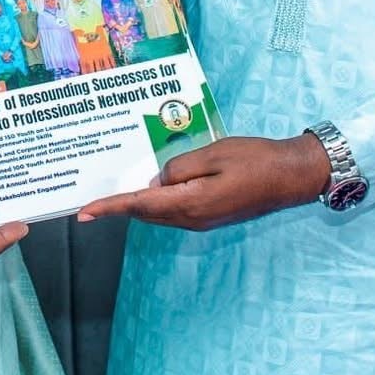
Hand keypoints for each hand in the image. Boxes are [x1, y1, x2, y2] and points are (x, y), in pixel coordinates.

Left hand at [74, 134, 330, 232]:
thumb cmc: (254, 160)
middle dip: (118, 206)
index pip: (139, 205)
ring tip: (113, 192)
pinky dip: (156, 202)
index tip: (84, 213)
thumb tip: (157, 180)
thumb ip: (179, 168)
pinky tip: (151, 187)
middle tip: (91, 200)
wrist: (289, 177)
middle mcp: (192, 218)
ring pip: (159, 213)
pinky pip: (173, 210)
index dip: (110, 207)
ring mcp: (202, 220)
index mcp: (189, 203)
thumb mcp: (212, 154)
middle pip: (145, 212)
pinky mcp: (210, 215)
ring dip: (136, 205)